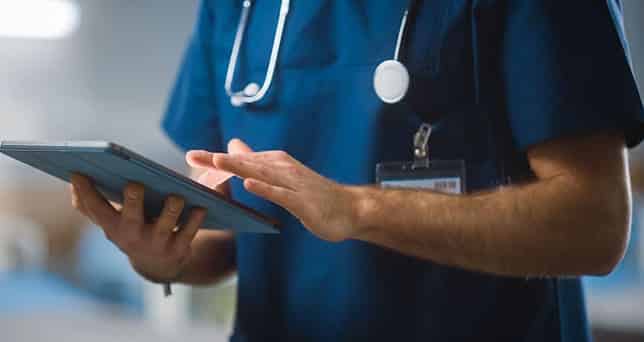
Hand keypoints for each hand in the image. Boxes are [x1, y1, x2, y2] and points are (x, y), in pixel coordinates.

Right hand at [70, 175, 205, 282]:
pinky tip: (201, 206)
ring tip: (176, 195)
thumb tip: (73, 180)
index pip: (94, 208)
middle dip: (132, 201)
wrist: (158, 265)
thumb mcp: (110, 221)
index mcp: (113, 226)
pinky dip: (195, 219)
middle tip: (134, 184)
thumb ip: (91, 204)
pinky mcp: (179, 249)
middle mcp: (132, 236)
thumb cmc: (132, 230)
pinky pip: (189, 232)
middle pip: (130, 217)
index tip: (79, 173)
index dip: (85, 193)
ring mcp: (156, 243)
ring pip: (165, 225)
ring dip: (171, 209)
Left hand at [188, 141, 362, 241]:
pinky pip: (281, 194)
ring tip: (216, 162)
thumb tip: (235, 145)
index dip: (216, 159)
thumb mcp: (281, 176)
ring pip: (261, 174)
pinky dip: (264, 188)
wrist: (349, 209)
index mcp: (275, 164)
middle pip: (246, 163)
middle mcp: (282, 169)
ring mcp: (293, 184)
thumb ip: (257, 162)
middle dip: (219, 160)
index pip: (241, 160)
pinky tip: (249, 185)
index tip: (191, 156)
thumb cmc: (314, 195)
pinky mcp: (302, 201)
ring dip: (238, 167)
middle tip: (193, 156)